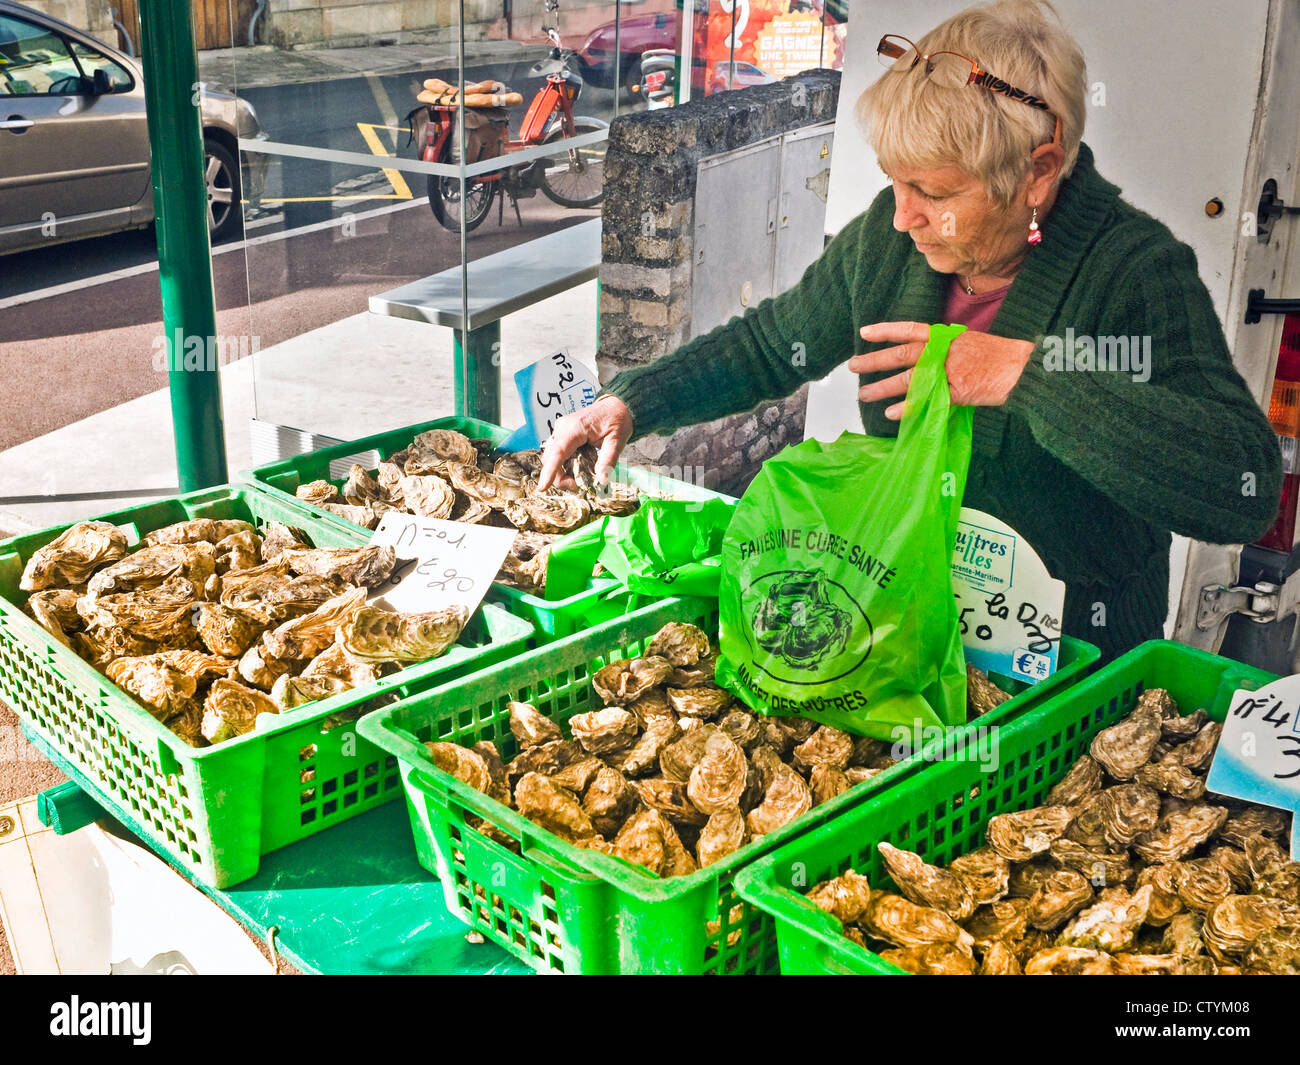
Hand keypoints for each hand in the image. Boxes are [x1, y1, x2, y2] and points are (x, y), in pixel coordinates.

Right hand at [537, 395, 633, 490]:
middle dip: (560, 476)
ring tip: (581, 476)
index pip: (558, 453)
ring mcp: (561, 430)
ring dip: (562, 471)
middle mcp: (563, 428)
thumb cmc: (616, 420)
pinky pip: (557, 453)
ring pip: (552, 457)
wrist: (615, 406)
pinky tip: (578, 466)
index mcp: (575, 428)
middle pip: (551, 458)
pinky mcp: (562, 434)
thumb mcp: (617, 441)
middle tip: (579, 484)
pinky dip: (564, 464)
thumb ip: (608, 460)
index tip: (542, 488)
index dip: (549, 472)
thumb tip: (601, 479)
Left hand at [848, 322, 1033, 419]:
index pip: (910, 329)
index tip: (864, 333)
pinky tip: (892, 413)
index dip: (886, 330)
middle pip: (901, 354)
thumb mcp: (967, 344)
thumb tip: (919, 364)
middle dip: (874, 361)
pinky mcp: (957, 392)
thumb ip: (941, 352)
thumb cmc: (997, 357)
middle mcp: (943, 351)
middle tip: (852, 366)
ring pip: (908, 378)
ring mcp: (949, 371)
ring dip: (883, 387)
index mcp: (945, 336)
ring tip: (864, 394)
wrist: (1023, 369)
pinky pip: (926, 400)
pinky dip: (908, 407)